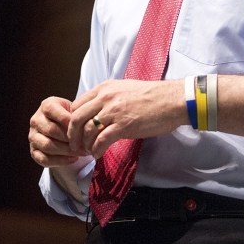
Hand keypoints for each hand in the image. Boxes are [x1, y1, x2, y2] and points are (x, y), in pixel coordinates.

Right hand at [28, 96, 89, 166]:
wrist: (62, 127)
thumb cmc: (70, 117)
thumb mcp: (74, 110)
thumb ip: (77, 115)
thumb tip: (85, 127)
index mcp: (46, 106)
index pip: (55, 112)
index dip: (69, 121)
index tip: (83, 129)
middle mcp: (36, 120)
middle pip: (52, 130)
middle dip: (70, 139)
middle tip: (85, 144)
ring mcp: (33, 136)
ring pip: (47, 145)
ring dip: (66, 151)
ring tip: (81, 152)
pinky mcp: (33, 151)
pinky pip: (44, 159)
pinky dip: (60, 161)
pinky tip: (73, 159)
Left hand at [67, 79, 186, 158]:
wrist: (171, 100)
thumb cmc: (151, 96)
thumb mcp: (124, 89)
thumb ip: (108, 98)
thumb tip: (97, 110)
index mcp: (104, 88)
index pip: (77, 104)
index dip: (72, 121)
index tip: (75, 131)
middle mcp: (105, 98)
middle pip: (76, 118)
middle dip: (72, 135)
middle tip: (75, 146)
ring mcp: (114, 111)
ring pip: (87, 130)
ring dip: (85, 145)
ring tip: (88, 152)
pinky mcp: (123, 125)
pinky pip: (101, 140)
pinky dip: (96, 150)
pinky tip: (97, 155)